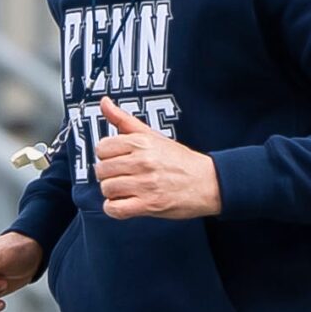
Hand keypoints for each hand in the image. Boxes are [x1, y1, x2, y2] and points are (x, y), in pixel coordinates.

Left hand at [94, 97, 220, 219]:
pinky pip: (115, 209)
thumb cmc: (180, 160)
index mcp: (141, 142)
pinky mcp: (149, 205)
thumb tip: (104, 102)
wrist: (208, 183)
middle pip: (102, 170)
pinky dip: (114, 208)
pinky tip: (124, 203)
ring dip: (112, 192)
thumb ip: (124, 120)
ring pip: (107, 189)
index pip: (102, 148)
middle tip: (121, 176)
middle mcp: (143, 161)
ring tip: (125, 190)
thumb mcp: (152, 135)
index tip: (116, 160)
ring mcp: (145, 184)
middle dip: (108, 175)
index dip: (106, 156)